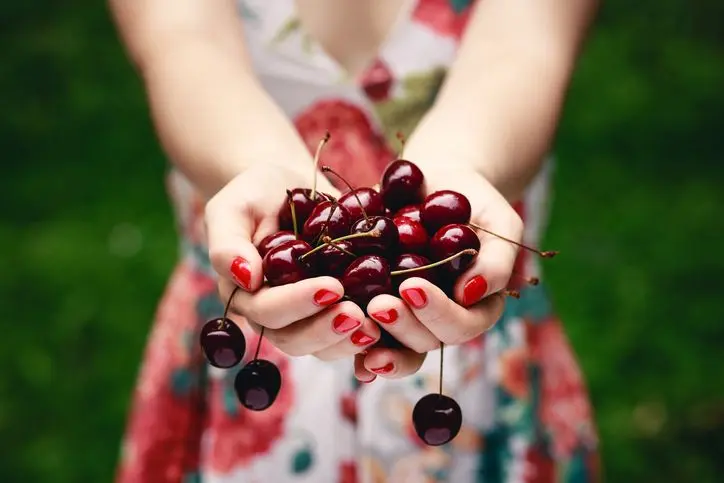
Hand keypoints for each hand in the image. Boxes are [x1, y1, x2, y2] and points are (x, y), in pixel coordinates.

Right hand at [205, 163, 381, 359]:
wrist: (288, 187)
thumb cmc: (254, 194)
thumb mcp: (233, 207)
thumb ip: (228, 243)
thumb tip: (247, 277)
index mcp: (246, 294)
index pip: (267, 311)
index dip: (297, 303)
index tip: (331, 286)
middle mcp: (274, 314)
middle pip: (294, 339)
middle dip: (325, 330)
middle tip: (357, 313)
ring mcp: (304, 317)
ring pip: (321, 346)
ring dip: (347, 340)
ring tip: (375, 325)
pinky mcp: (332, 311)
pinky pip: (346, 336)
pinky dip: (365, 336)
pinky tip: (387, 326)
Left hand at [354, 168, 521, 381]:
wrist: (435, 180)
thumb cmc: (474, 201)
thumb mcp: (499, 222)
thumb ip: (497, 259)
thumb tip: (471, 293)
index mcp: (475, 307)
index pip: (462, 326)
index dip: (438, 314)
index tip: (412, 287)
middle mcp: (440, 320)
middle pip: (426, 342)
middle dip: (403, 327)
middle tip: (379, 306)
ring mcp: (408, 316)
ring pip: (395, 344)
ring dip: (376, 339)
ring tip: (354, 317)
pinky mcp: (375, 303)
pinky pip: (364, 332)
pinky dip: (352, 342)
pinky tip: (336, 335)